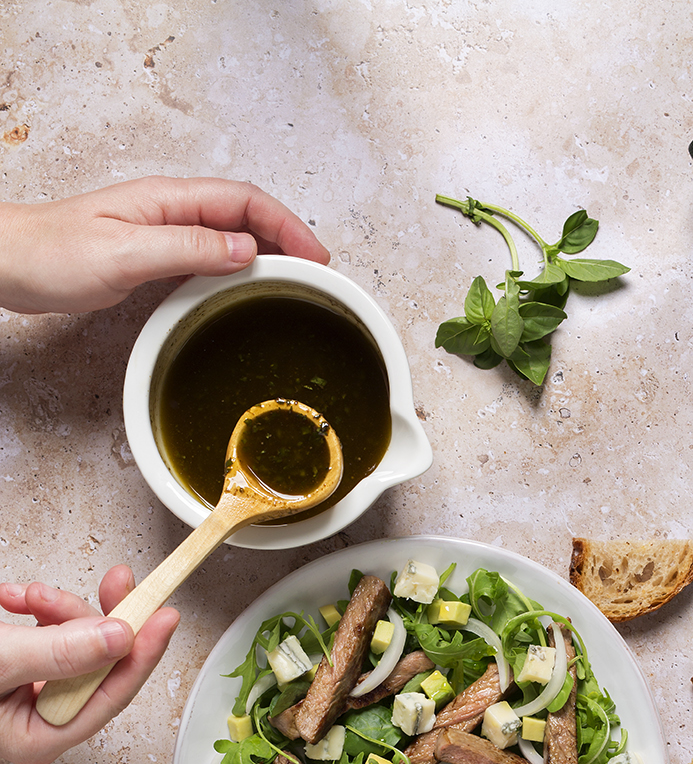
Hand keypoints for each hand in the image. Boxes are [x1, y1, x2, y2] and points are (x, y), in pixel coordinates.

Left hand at [0, 176, 329, 314]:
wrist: (10, 263)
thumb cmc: (54, 254)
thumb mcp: (126, 254)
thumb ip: (188, 249)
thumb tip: (245, 249)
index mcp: (169, 200)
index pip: (245, 201)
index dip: (287, 225)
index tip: (315, 256)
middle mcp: (171, 210)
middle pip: (246, 215)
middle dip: (288, 238)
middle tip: (318, 273)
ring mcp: (163, 232)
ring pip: (231, 236)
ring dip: (267, 254)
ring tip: (294, 282)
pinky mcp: (153, 256)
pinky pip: (210, 256)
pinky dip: (238, 269)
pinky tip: (246, 290)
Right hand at [0, 569, 179, 763]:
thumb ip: (57, 653)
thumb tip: (120, 638)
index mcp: (40, 736)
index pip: (111, 694)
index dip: (144, 653)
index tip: (166, 614)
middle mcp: (39, 720)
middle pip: (98, 662)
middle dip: (95, 617)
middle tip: (118, 579)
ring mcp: (27, 694)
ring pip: (72, 641)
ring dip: (53, 608)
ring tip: (21, 596)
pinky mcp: (15, 668)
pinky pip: (43, 634)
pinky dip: (31, 610)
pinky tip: (9, 601)